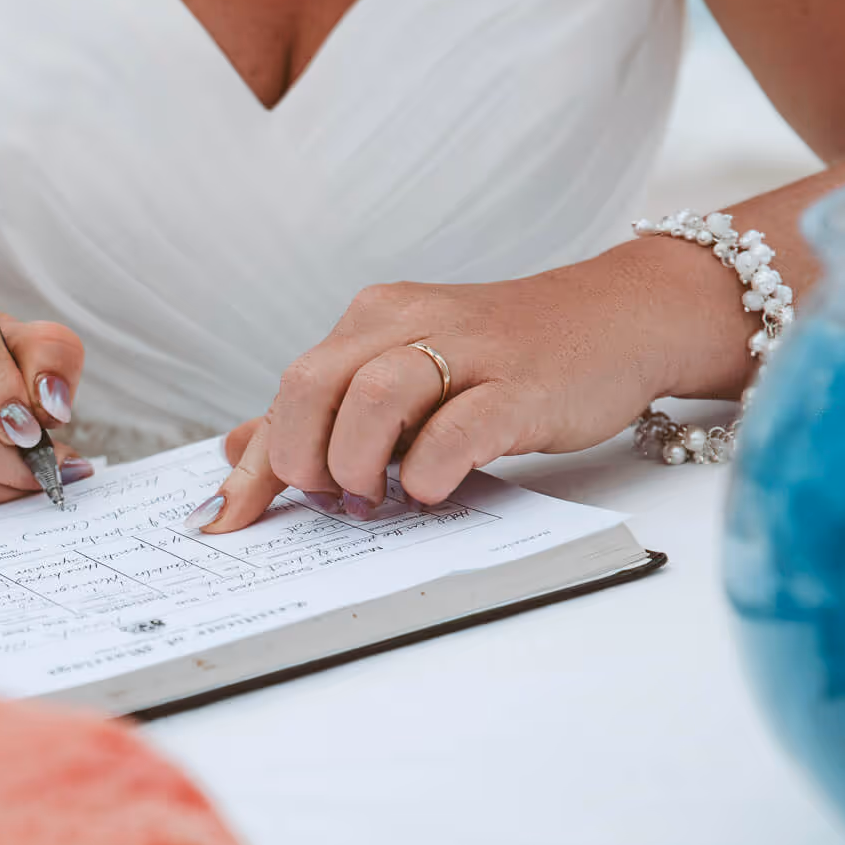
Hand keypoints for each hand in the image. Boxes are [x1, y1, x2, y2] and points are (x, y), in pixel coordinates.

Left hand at [192, 244, 749, 531]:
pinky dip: (432, 467)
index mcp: (373, 321)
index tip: (224, 524)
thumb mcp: (404, 375)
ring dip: (358, 462)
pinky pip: (459, 425)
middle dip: (303, 458)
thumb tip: (234, 451)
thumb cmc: (503, 361)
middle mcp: (410, 322)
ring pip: (374, 394)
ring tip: (379, 497)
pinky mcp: (522, 386)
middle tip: (335, 499)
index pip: (289, 391)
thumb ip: (324, 413)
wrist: (619, 319)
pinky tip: (432, 490)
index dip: (254, 465)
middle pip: (312, 383)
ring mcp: (469, 350)